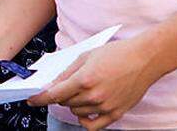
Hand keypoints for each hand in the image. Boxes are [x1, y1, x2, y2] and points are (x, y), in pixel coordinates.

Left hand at [27, 35, 162, 130]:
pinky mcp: (116, 114)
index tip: (31, 99)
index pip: (54, 94)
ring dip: (74, 104)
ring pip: (77, 113)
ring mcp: (105, 107)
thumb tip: (52, 85)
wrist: (144, 59)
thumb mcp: (86, 56)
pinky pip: (93, 126)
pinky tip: (85, 111)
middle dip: (61, 95)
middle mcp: (94, 95)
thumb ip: (67, 72)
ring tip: (83, 91)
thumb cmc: (116, 54)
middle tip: (65, 86)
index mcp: (85, 79)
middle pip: (65, 103)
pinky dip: (85, 120)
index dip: (39, 98)